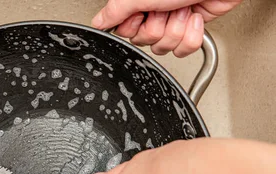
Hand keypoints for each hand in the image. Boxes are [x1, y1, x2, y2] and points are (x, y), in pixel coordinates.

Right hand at [92, 0, 242, 56]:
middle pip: (145, 42)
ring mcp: (173, 22)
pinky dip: (192, 35)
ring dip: (178, 29)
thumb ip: (115, 11)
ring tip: (183, 9)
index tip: (144, 13)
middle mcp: (153, 13)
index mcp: (138, 4)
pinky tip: (195, 17)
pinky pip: (184, 50)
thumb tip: (98, 23)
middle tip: (166, 9)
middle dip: (160, 28)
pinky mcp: (191, 30)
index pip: (125, 32)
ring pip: (165, 47)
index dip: (135, 27)